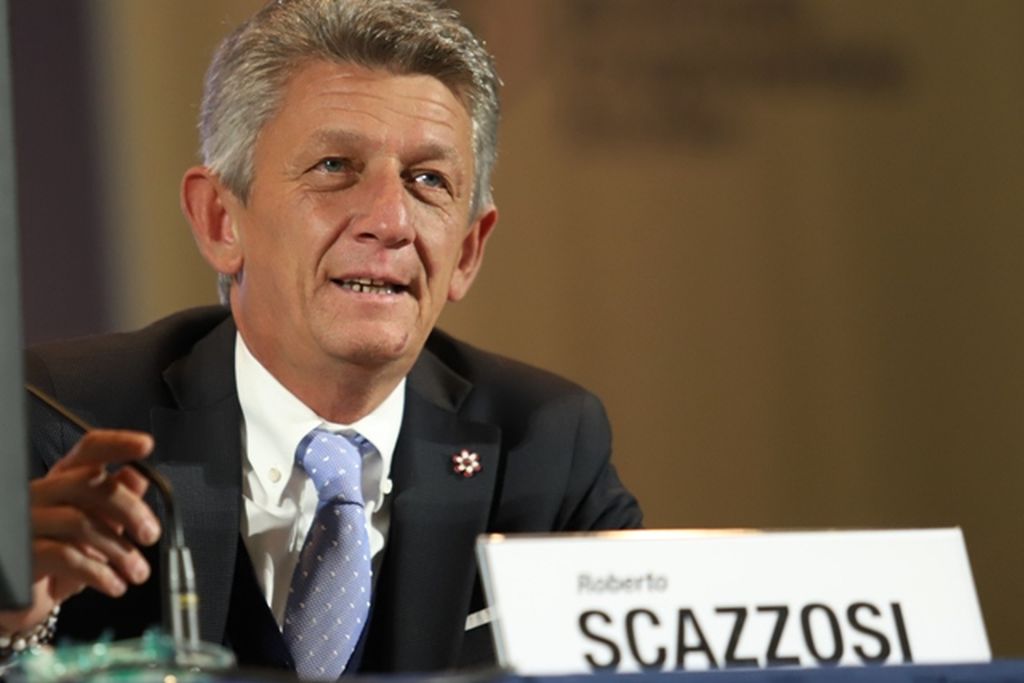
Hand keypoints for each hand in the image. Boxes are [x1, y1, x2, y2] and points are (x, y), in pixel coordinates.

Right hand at [0, 430, 160, 634]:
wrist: (24, 598)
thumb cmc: (62, 554)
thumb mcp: (98, 525)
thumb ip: (118, 500)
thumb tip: (138, 476)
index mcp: (64, 479)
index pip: (89, 450)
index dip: (117, 444)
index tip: (145, 446)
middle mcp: (41, 493)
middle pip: (89, 483)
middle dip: (129, 510)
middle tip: (150, 535)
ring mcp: (26, 523)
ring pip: (80, 522)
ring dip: (120, 551)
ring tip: (138, 572)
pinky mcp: (21, 555)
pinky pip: (65, 558)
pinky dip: (99, 574)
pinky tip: (115, 585)